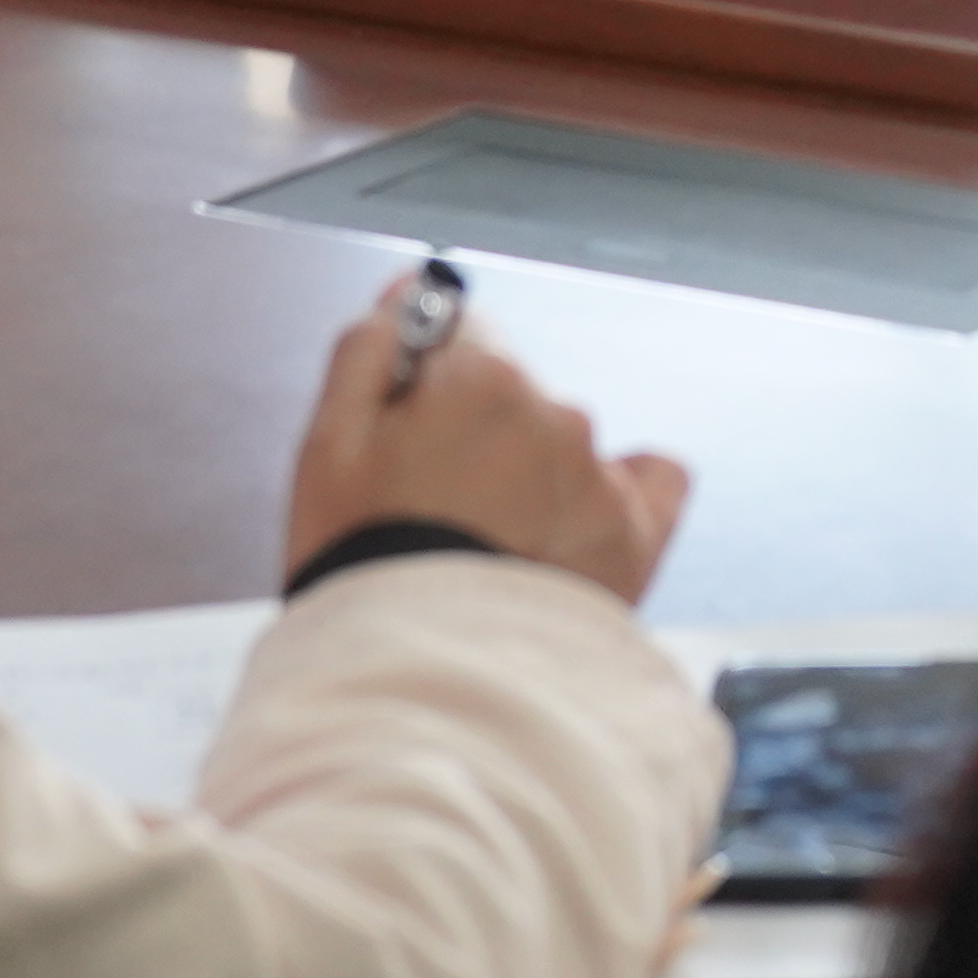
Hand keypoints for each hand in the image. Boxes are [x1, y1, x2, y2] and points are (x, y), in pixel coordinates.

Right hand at [282, 295, 690, 605]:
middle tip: (433, 511)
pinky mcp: (638, 536)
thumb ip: (369, 350)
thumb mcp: (328, 447)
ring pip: (562, 445)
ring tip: (483, 552)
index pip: (456, 336)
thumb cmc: (363, 567)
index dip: (421, 388)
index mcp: (481, 377)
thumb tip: (404, 292)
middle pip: (510, 395)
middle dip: (475, 435)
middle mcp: (556, 411)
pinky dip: (619, 496)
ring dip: (531, 476)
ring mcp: (601, 475)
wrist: (419, 685)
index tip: (403, 438)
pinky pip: (650, 481)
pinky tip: (571, 537)